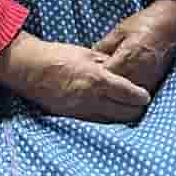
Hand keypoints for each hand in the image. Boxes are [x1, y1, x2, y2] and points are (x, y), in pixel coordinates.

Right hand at [0, 34, 151, 122]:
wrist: (30, 69)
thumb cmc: (58, 56)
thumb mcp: (87, 54)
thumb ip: (106, 64)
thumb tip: (123, 71)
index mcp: (98, 79)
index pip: (129, 94)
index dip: (141, 96)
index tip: (145, 96)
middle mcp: (92, 98)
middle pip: (125, 113)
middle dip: (135, 109)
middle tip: (138, 104)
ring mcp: (81, 110)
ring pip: (111, 121)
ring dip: (119, 115)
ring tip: (123, 108)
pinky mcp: (71, 117)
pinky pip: (94, 122)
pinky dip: (103, 118)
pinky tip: (105, 110)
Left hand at [92, 0, 175, 95]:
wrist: (172, 22)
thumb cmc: (144, 23)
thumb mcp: (120, 30)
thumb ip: (104, 45)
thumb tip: (89, 59)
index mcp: (129, 54)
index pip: (108, 74)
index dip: (95, 78)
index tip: (85, 79)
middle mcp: (140, 70)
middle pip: (117, 89)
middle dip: (103, 90)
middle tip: (90, 91)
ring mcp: (149, 78)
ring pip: (128, 96)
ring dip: (115, 96)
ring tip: (102, 95)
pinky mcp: (156, 82)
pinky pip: (138, 94)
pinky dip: (128, 96)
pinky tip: (118, 94)